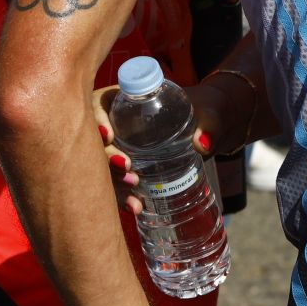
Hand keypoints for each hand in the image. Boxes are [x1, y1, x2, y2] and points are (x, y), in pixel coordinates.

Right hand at [96, 82, 240, 216]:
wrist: (210, 129)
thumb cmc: (207, 111)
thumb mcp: (210, 113)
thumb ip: (209, 124)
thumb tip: (202, 144)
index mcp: (131, 98)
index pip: (100, 103)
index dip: (97, 118)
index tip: (109, 136)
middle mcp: (118, 122)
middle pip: (96, 138)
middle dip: (104, 156)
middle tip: (126, 167)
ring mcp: (120, 147)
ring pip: (102, 165)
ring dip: (112, 182)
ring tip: (133, 197)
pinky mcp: (128, 169)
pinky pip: (116, 183)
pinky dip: (122, 196)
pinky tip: (135, 207)